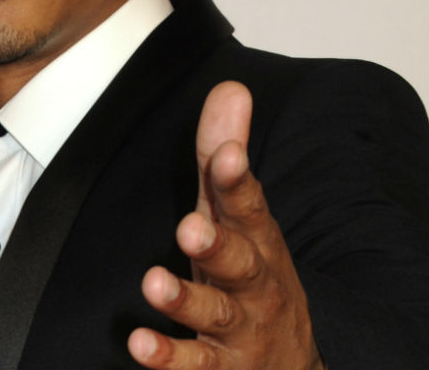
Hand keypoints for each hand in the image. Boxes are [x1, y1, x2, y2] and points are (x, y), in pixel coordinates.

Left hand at [128, 81, 323, 369]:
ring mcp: (239, 330)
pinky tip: (141, 344)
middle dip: (218, 244)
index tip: (225, 154)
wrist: (288, 366)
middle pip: (239, 262)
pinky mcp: (219, 368)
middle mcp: (253, 283)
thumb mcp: (239, 217)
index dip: (236, 179)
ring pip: (216, 315)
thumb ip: (223, 158)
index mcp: (256, 239)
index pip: (247, 204)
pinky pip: (195, 365)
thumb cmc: (250, 277)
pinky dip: (169, 357)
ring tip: (154, 283)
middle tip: (190, 227)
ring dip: (185, 301)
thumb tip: (230, 88)